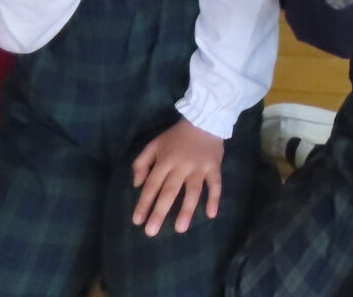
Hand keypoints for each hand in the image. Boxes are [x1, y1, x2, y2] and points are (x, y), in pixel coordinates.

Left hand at [131, 118, 224, 236]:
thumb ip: (141, 163)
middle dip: (160, 211)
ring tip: (180, 228)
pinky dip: (215, 199)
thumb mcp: (154, 144)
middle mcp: (182, 165)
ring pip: (193, 191)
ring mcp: (200, 167)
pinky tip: (211, 214)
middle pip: (170, 191)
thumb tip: (137, 185)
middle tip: (152, 232)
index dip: (144, 203)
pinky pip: (216, 185)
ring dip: (187, 210)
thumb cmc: (176, 137)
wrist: (205, 120)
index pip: (152, 184)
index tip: (137, 221)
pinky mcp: (214, 167)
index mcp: (165, 160)